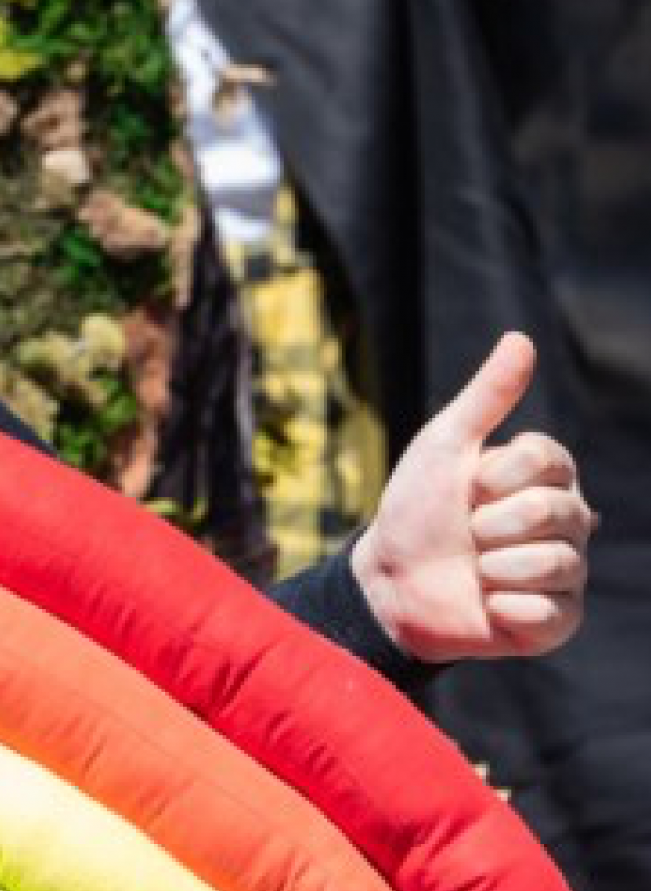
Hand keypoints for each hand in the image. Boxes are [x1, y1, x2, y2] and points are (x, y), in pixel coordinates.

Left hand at [353, 332, 595, 662]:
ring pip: (558, 561)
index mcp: (546, 476)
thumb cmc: (417, 508)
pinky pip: (553, 612)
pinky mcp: (557, 620)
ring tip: (475, 568)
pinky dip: (507, 607)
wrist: (390, 579)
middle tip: (468, 531)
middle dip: (492, 522)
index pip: (548, 458)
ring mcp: (566, 572)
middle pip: (556, 510)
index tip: (468, 486)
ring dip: (496, 566)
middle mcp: (567, 521)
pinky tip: (487, 603)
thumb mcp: (444, 445)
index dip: (496, 474)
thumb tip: (520, 338)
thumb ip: (486, 397)